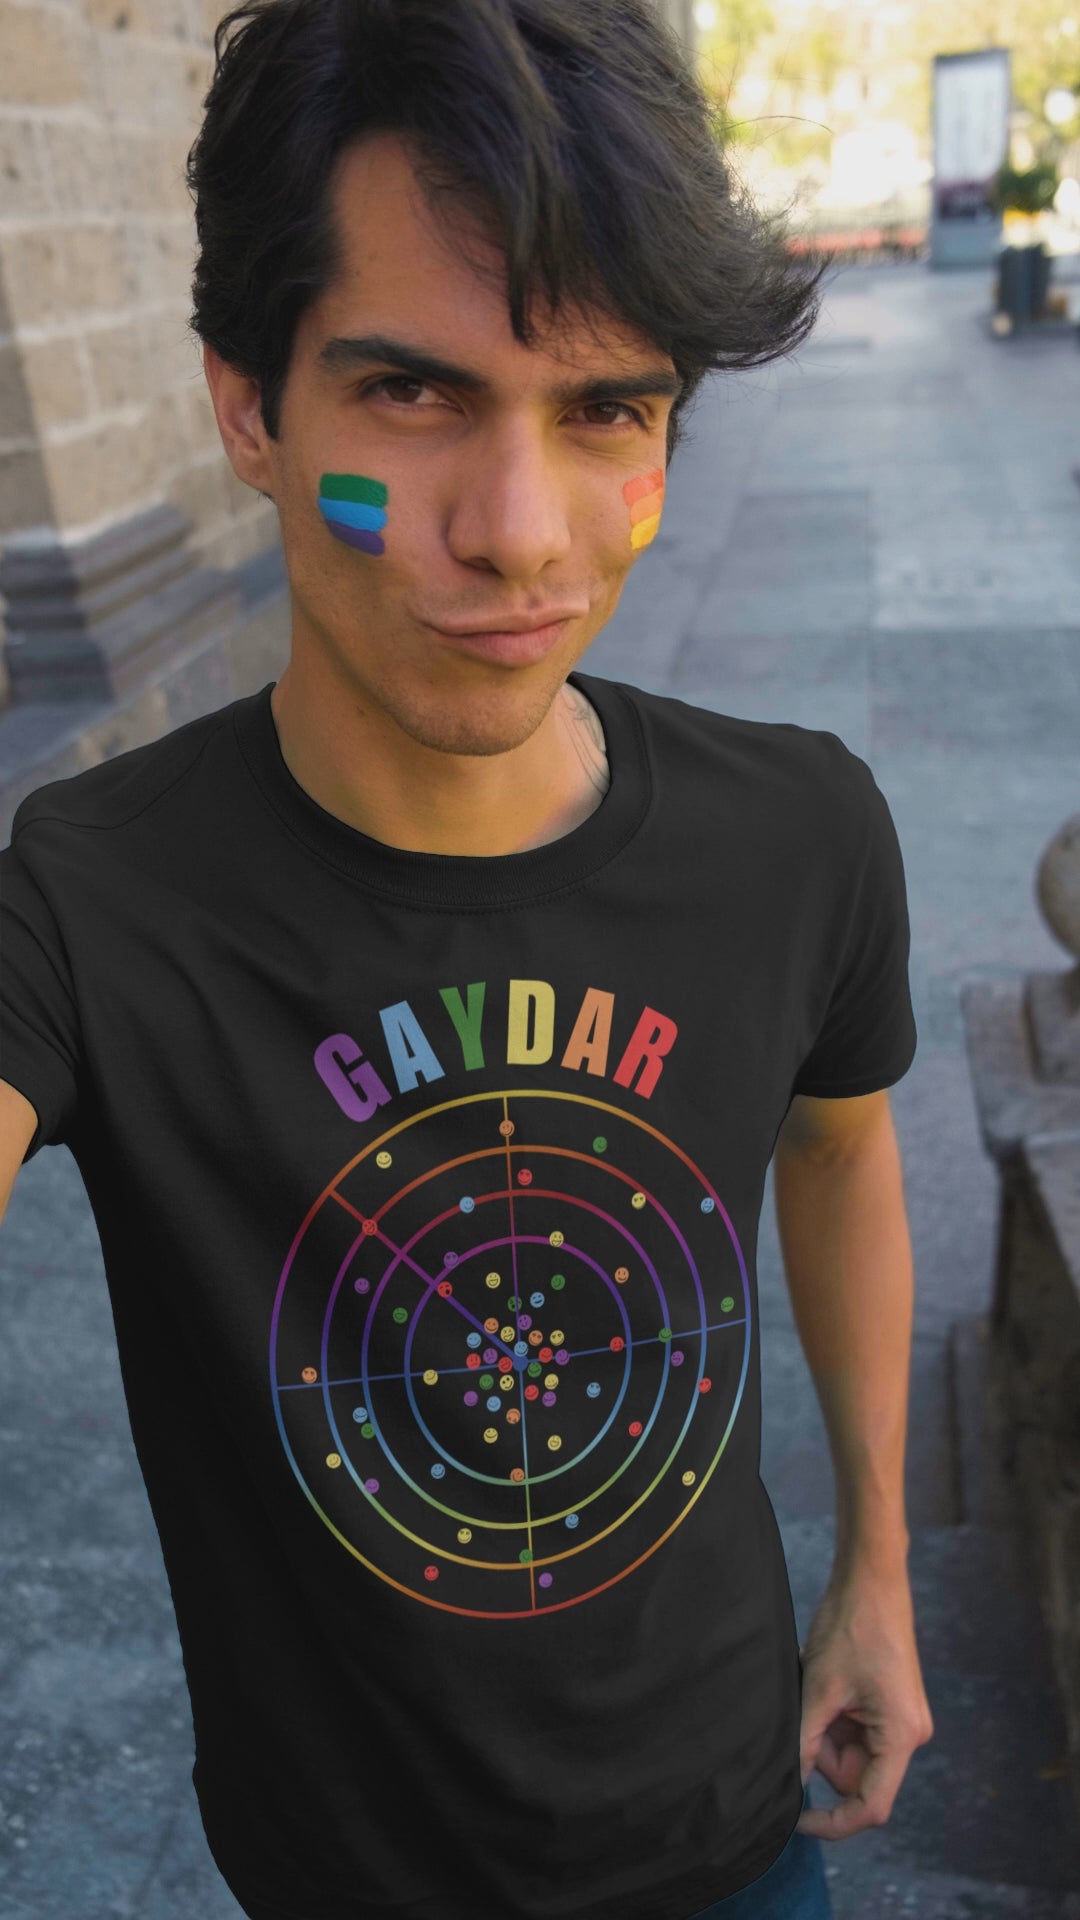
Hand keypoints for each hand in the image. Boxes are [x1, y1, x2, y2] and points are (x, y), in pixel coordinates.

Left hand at [796, 1560, 933, 1839]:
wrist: (871, 1580)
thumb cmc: (850, 1628)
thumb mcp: (819, 1689)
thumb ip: (804, 1743)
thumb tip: (788, 1785)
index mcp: (901, 1737)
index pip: (871, 1806)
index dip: (833, 1823)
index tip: (795, 1822)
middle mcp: (909, 1736)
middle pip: (856, 1776)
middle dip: (822, 1753)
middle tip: (807, 1709)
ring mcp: (901, 1721)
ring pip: (850, 1753)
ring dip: (825, 1731)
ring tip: (817, 1687)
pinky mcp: (890, 1708)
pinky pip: (854, 1732)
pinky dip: (832, 1717)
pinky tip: (825, 1684)